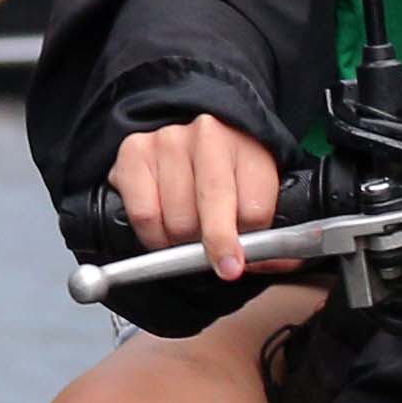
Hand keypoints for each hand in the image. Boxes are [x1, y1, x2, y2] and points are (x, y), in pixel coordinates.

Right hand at [108, 116, 283, 278]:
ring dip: (182, 242)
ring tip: (189, 234)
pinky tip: (164, 228)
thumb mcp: (256, 198)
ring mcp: (169, 140)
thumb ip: (266, 235)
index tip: (241, 262)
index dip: (249, 245)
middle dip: (217, 246)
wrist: (186, 146)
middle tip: (221, 266)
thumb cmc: (225, 178)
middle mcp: (209, 136)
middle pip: (214, 209)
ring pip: (178, 220)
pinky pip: (144, 216)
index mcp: (250, 148)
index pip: (254, 209)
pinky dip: (153, 236)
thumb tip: (264, 264)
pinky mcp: (135, 151)